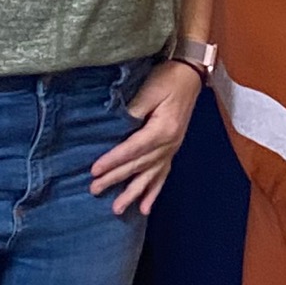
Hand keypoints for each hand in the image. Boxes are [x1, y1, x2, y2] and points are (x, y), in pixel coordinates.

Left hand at [87, 60, 200, 217]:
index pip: (133, 149)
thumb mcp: (149, 90)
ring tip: (118, 209)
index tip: (94, 170)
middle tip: (95, 190)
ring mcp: (172, 149)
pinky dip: (154, 192)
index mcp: (162, 130)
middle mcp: (169, 144)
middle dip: (116, 179)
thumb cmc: (168, 79)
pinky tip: (146, 208)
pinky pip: (163, 175)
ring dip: (133, 193)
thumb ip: (134, 112)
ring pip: (150, 176)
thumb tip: (117, 129)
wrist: (190, 75)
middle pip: (138, 165)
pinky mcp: (172, 149)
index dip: (113, 160)